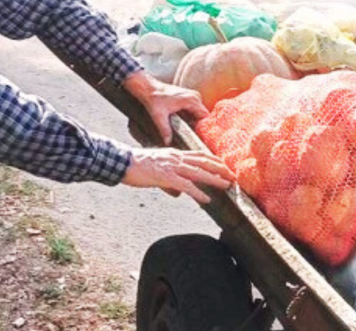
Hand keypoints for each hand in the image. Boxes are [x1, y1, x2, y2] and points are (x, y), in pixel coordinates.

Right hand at [120, 148, 234, 203]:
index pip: (199, 155)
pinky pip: (185, 185)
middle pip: (203, 161)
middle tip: (233, 175)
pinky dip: (197, 192)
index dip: (214, 160)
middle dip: (220, 168)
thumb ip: (170, 183)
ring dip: (214, 179)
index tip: (225, 166)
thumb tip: (179, 193)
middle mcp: (176, 158)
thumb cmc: (137, 167)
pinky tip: (206, 199)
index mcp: (174, 154)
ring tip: (226, 185)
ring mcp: (171, 166)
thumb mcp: (157, 172)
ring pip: (198, 172)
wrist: (122, 162)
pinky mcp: (165, 176)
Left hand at [123, 71, 207, 144]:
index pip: (205, 116)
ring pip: (199, 113)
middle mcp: (195, 97)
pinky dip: (191, 117)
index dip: (203, 127)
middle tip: (192, 136)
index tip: (199, 136)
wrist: (149, 88)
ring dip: (195, 122)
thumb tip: (168, 141)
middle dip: (199, 126)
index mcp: (191, 100)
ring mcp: (193, 96)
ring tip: (188, 130)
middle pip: (203, 115)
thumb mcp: (159, 116)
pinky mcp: (189, 97)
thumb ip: (165, 130)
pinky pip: (195, 109)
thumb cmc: (154, 98)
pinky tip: (184, 123)